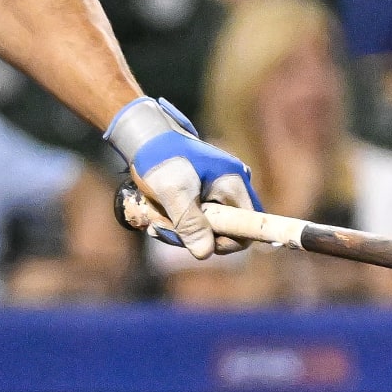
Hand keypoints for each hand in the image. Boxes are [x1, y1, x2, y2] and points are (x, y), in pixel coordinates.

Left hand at [105, 97, 258, 259]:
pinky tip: (156, 218)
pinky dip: (176, 224)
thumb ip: (189, 222)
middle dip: (193, 237)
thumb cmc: (160, 157)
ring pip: (205, 230)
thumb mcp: (173, 191)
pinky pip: (195, 221)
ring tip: (154, 220)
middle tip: (162, 228)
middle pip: (223, 232)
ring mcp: (216, 193)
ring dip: (179, 231)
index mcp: (234, 183)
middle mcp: (230, 189)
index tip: (198, 242)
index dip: (227, 242)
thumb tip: (205, 254)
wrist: (144, 137)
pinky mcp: (201, 196)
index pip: (247, 228)